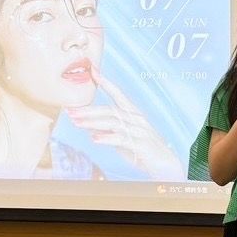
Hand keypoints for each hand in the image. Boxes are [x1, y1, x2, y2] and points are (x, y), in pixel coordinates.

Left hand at [66, 66, 184, 178]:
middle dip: (88, 110)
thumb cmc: (143, 150)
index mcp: (133, 114)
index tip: (92, 71)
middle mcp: (136, 119)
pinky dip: (106, 138)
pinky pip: (121, 139)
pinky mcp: (140, 144)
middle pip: (110, 110)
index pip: (118, 94)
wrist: (166, 165)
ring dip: (92, 122)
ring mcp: (139, 131)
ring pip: (113, 122)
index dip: (106, 82)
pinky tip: (94, 139)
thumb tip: (88, 125)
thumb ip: (108, 130)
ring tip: (76, 123)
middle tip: (70, 111)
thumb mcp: (123, 138)